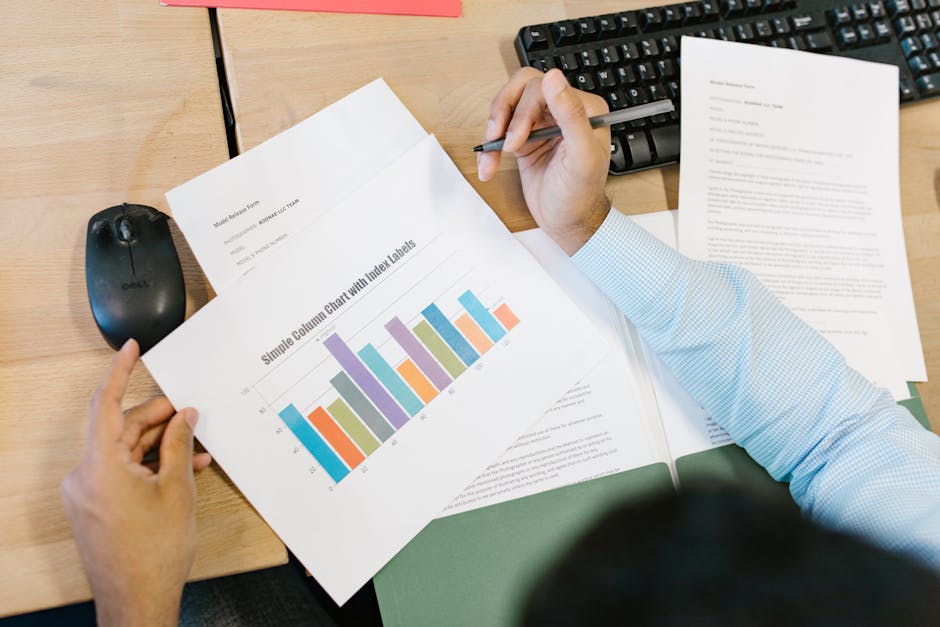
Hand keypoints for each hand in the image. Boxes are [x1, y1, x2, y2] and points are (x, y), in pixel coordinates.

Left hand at [61, 339, 211, 626]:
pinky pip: (121, 471)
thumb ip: (180, 444)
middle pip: (121, 429)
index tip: (130, 349)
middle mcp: (85, 476)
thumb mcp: (177, 490)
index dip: (119, 372)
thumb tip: (184, 416)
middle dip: (158, 418)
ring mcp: (87, 493)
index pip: (104, 404)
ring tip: (195, 442)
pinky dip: (148, 465)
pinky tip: (181, 466)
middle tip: (191, 409)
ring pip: (124, 450)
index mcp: (101, 467)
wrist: (138, 599)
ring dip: (158, 444)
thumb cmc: (154, 553)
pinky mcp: (95, 506)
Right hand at [477, 68, 611, 254]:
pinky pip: (500, 129)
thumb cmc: (580, 194)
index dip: (525, 110)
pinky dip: (490, 148)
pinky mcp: (524, 138)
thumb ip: (571, 115)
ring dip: (494, 129)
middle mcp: (562, 110)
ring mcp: (542, 123)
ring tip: (493, 157)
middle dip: (506, 117)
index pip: (545, 87)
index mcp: (584, 108)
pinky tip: (489, 166)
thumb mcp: (581, 156)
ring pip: (507, 105)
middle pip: (521, 90)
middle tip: (507, 146)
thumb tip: (554, 77)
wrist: (567, 222)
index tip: (518, 140)